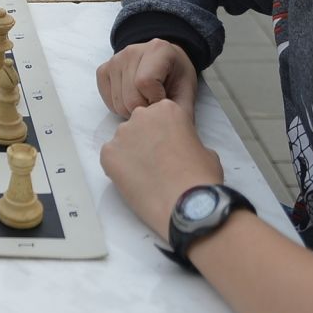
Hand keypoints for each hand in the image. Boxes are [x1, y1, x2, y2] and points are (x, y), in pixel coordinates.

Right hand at [95, 38, 198, 116]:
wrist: (165, 63)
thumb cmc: (176, 78)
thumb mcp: (187, 91)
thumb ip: (180, 109)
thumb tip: (168, 129)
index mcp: (158, 49)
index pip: (145, 81)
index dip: (156, 100)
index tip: (165, 101)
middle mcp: (132, 50)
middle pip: (130, 96)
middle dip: (144, 109)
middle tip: (155, 105)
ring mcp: (115, 59)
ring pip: (118, 102)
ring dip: (132, 110)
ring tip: (145, 102)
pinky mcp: (104, 69)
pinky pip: (108, 100)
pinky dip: (120, 107)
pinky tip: (133, 99)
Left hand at [100, 95, 225, 236]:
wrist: (185, 204)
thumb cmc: (199, 177)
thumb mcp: (204, 148)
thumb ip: (186, 139)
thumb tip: (180, 147)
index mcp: (166, 109)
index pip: (159, 115)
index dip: (164, 133)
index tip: (168, 147)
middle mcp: (141, 115)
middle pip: (139, 125)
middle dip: (146, 140)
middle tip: (157, 163)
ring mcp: (122, 134)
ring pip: (123, 141)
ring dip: (132, 154)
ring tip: (146, 176)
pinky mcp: (108, 153)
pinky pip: (111, 157)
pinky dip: (119, 168)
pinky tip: (134, 181)